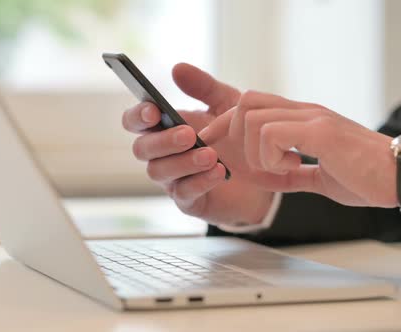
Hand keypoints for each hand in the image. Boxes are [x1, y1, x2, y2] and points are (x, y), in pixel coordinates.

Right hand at [122, 64, 275, 226]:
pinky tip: (219, 172)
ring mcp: (173, 179)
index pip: (135, 121)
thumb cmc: (238, 134)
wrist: (265, 171)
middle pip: (142, 149)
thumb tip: (177, 68)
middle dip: (162, 141)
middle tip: (188, 134)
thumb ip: (204, 87)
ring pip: (159, 172)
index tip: (154, 110)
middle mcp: (162, 154)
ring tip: (210, 155)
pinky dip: (199, 181)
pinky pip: (183, 193)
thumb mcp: (226, 104)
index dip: (137, 116)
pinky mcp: (189, 201)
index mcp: (164, 127)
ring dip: (182, 162)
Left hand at [200, 90, 397, 207]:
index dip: (224, 123)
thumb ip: (294, 174)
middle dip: (231, 134)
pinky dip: (270, 157)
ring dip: (255, 152)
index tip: (211, 143)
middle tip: (247, 163)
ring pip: (253, 118)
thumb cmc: (364, 176)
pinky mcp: (321, 132)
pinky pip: (272, 134)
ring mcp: (313, 118)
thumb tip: (270, 178)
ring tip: (281, 168)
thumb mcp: (319, 176)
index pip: (251, 104)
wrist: (399, 177)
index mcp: (303, 118)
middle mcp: (305, 111)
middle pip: (245, 103)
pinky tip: (290, 168)